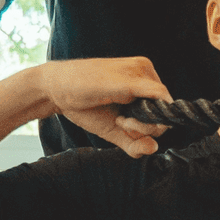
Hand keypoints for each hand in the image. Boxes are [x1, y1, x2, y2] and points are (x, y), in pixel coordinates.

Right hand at [40, 57, 170, 157]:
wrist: (55, 88)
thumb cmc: (84, 105)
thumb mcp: (113, 130)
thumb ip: (133, 143)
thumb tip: (154, 148)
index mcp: (143, 80)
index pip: (162, 109)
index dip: (150, 126)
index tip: (126, 128)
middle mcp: (145, 71)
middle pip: (165, 110)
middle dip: (145, 128)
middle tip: (121, 124)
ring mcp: (140, 71)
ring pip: (164, 107)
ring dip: (142, 124)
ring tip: (119, 120)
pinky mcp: (132, 78)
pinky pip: (158, 98)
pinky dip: (144, 118)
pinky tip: (122, 120)